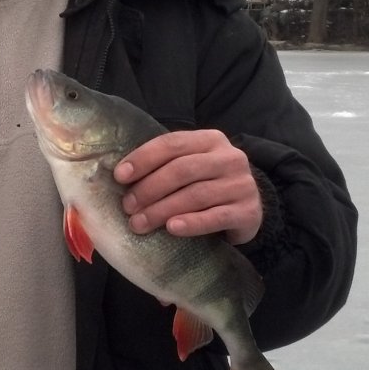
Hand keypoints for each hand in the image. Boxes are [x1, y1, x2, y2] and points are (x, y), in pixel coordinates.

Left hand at [114, 130, 261, 244]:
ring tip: (139, 224)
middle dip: (149, 188)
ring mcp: (242, 184)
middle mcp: (230, 158)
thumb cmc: (207, 186)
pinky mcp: (248, 211)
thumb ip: (165, 165)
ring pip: (196, 195)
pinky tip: (172, 229)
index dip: (144, 158)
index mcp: (211, 140)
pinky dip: (191, 224)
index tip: (119, 176)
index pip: (173, 143)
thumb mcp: (191, 167)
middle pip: (182, 170)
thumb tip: (120, 176)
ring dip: (162, 210)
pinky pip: (216, 217)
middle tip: (127, 207)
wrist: (247, 211)